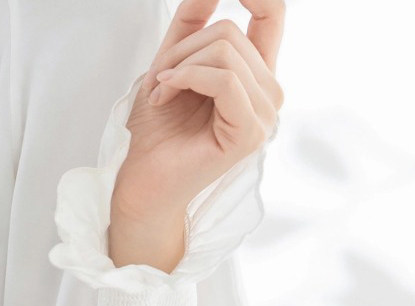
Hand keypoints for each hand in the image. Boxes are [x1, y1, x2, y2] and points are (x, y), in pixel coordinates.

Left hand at [108, 0, 284, 270]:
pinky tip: (166, 96)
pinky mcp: (249, 133)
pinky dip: (186, 79)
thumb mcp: (171, 63)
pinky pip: (223, 80)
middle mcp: (267, 92)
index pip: (272, 16)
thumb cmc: (157, 129)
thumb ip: (192, 24)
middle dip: (182, 48)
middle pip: (230, 32)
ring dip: (178, 66)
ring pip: (225, 52)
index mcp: (254, 74)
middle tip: (161, 79)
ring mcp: (263, 114)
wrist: (142, 179)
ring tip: (163, 92)